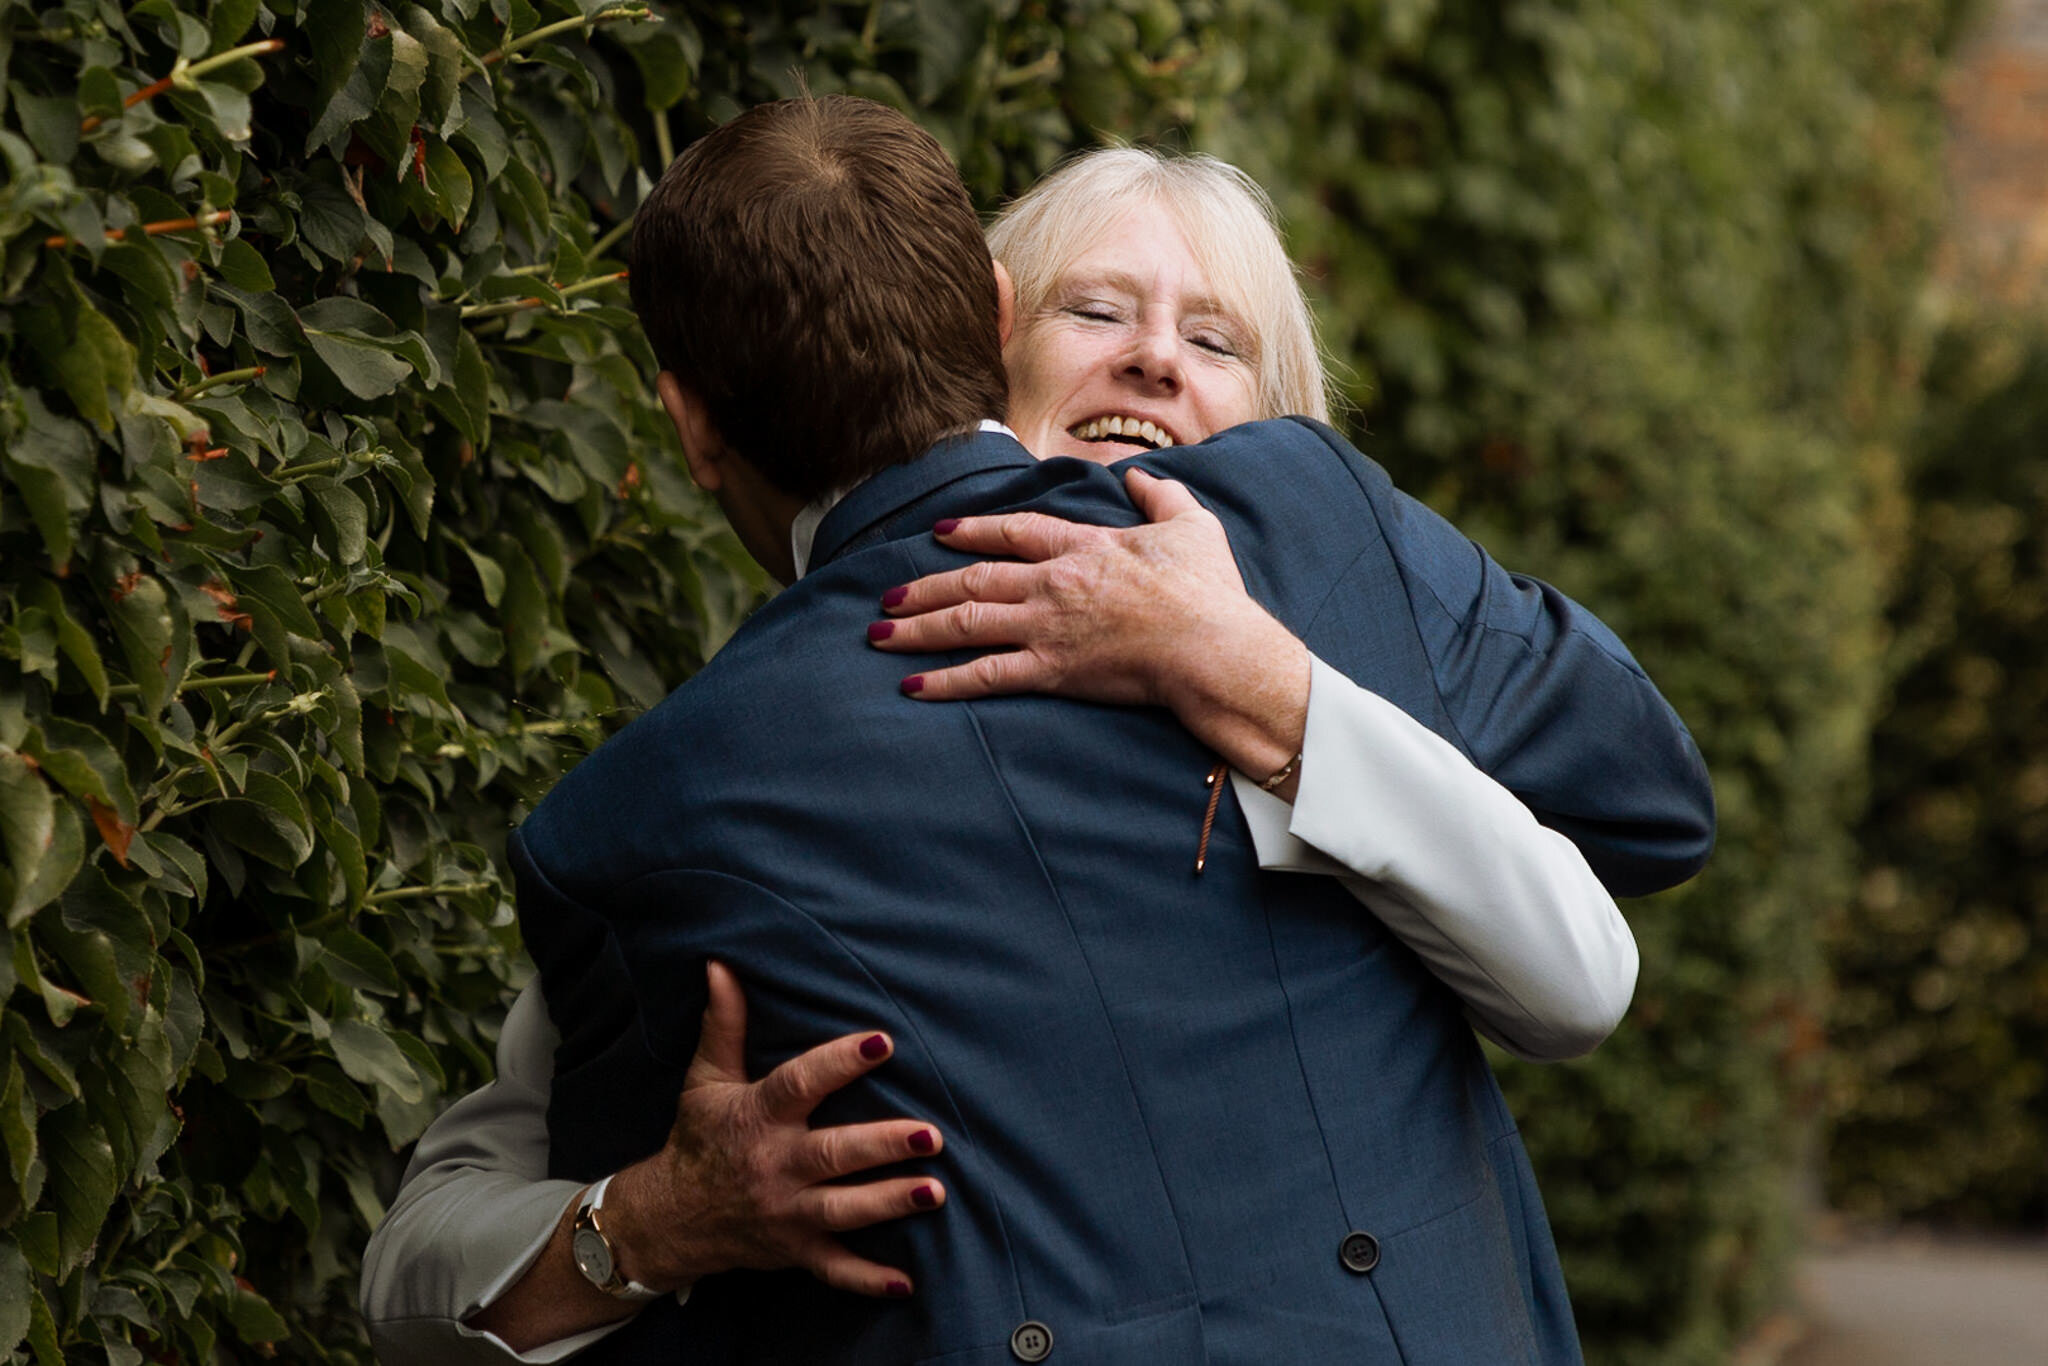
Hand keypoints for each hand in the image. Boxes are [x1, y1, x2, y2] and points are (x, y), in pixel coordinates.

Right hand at [603, 961, 945, 1298]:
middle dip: (882, 1146)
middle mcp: (775, 1166)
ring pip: (842, 1210)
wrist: (669, 1217)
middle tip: (931, 1134)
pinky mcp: (795, 1250)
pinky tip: (906, 1282)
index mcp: (758, 1117)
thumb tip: (720, 965)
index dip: (840, 1062)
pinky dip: (866, 1280)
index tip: (882, 1042)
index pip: (801, 1084)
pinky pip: (832, 1269)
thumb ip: (724, 1025)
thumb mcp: (706, 1080)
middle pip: (833, 1155)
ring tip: (934, 1192)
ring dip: (889, 1203)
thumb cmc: (700, 1138)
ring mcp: (787, 1213)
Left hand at [869, 469, 1309, 785]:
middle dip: (926, 588)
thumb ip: (1161, 496)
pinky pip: (986, 675)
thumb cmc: (1208, 591)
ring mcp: (1048, 627)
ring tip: (880, 633)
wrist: (1211, 646)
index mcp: (1084, 546)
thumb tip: (1139, 476)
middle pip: (974, 579)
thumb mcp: (1192, 526)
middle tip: (890, 594)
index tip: (940, 532)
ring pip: (967, 623)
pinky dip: (946, 682)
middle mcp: (1054, 583)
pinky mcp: (1052, 671)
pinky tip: (912, 686)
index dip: (973, 530)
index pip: (1014, 531)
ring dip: (919, 628)